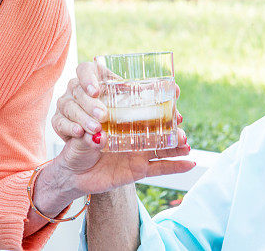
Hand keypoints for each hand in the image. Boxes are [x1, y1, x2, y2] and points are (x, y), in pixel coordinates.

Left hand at [49, 61, 191, 196]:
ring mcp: (139, 151)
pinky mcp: (139, 170)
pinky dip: (176, 167)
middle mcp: (134, 132)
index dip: (160, 96)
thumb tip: (97, 135)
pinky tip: (190, 163)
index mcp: (122, 118)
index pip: (144, 103)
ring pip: (163, 146)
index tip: (174, 90)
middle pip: (159, 125)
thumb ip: (87, 135)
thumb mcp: (79, 135)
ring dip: (176, 144)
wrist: (74, 173)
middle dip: (172, 121)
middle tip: (179, 117)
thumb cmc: (77, 146)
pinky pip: (160, 168)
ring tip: (186, 142)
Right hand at [52, 61, 183, 141]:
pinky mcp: (60, 126)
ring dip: (82, 117)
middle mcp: (83, 96)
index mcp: (102, 90)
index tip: (98, 89)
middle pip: (77, 88)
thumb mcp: (138, 138)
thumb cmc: (118, 147)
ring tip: (95, 131)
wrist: (90, 172)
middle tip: (102, 116)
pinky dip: (68, 128)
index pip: (87, 69)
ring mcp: (68, 109)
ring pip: (67, 105)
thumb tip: (181, 121)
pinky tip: (78, 134)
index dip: (90, 76)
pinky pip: (58, 123)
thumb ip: (157, 128)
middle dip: (90, 103)